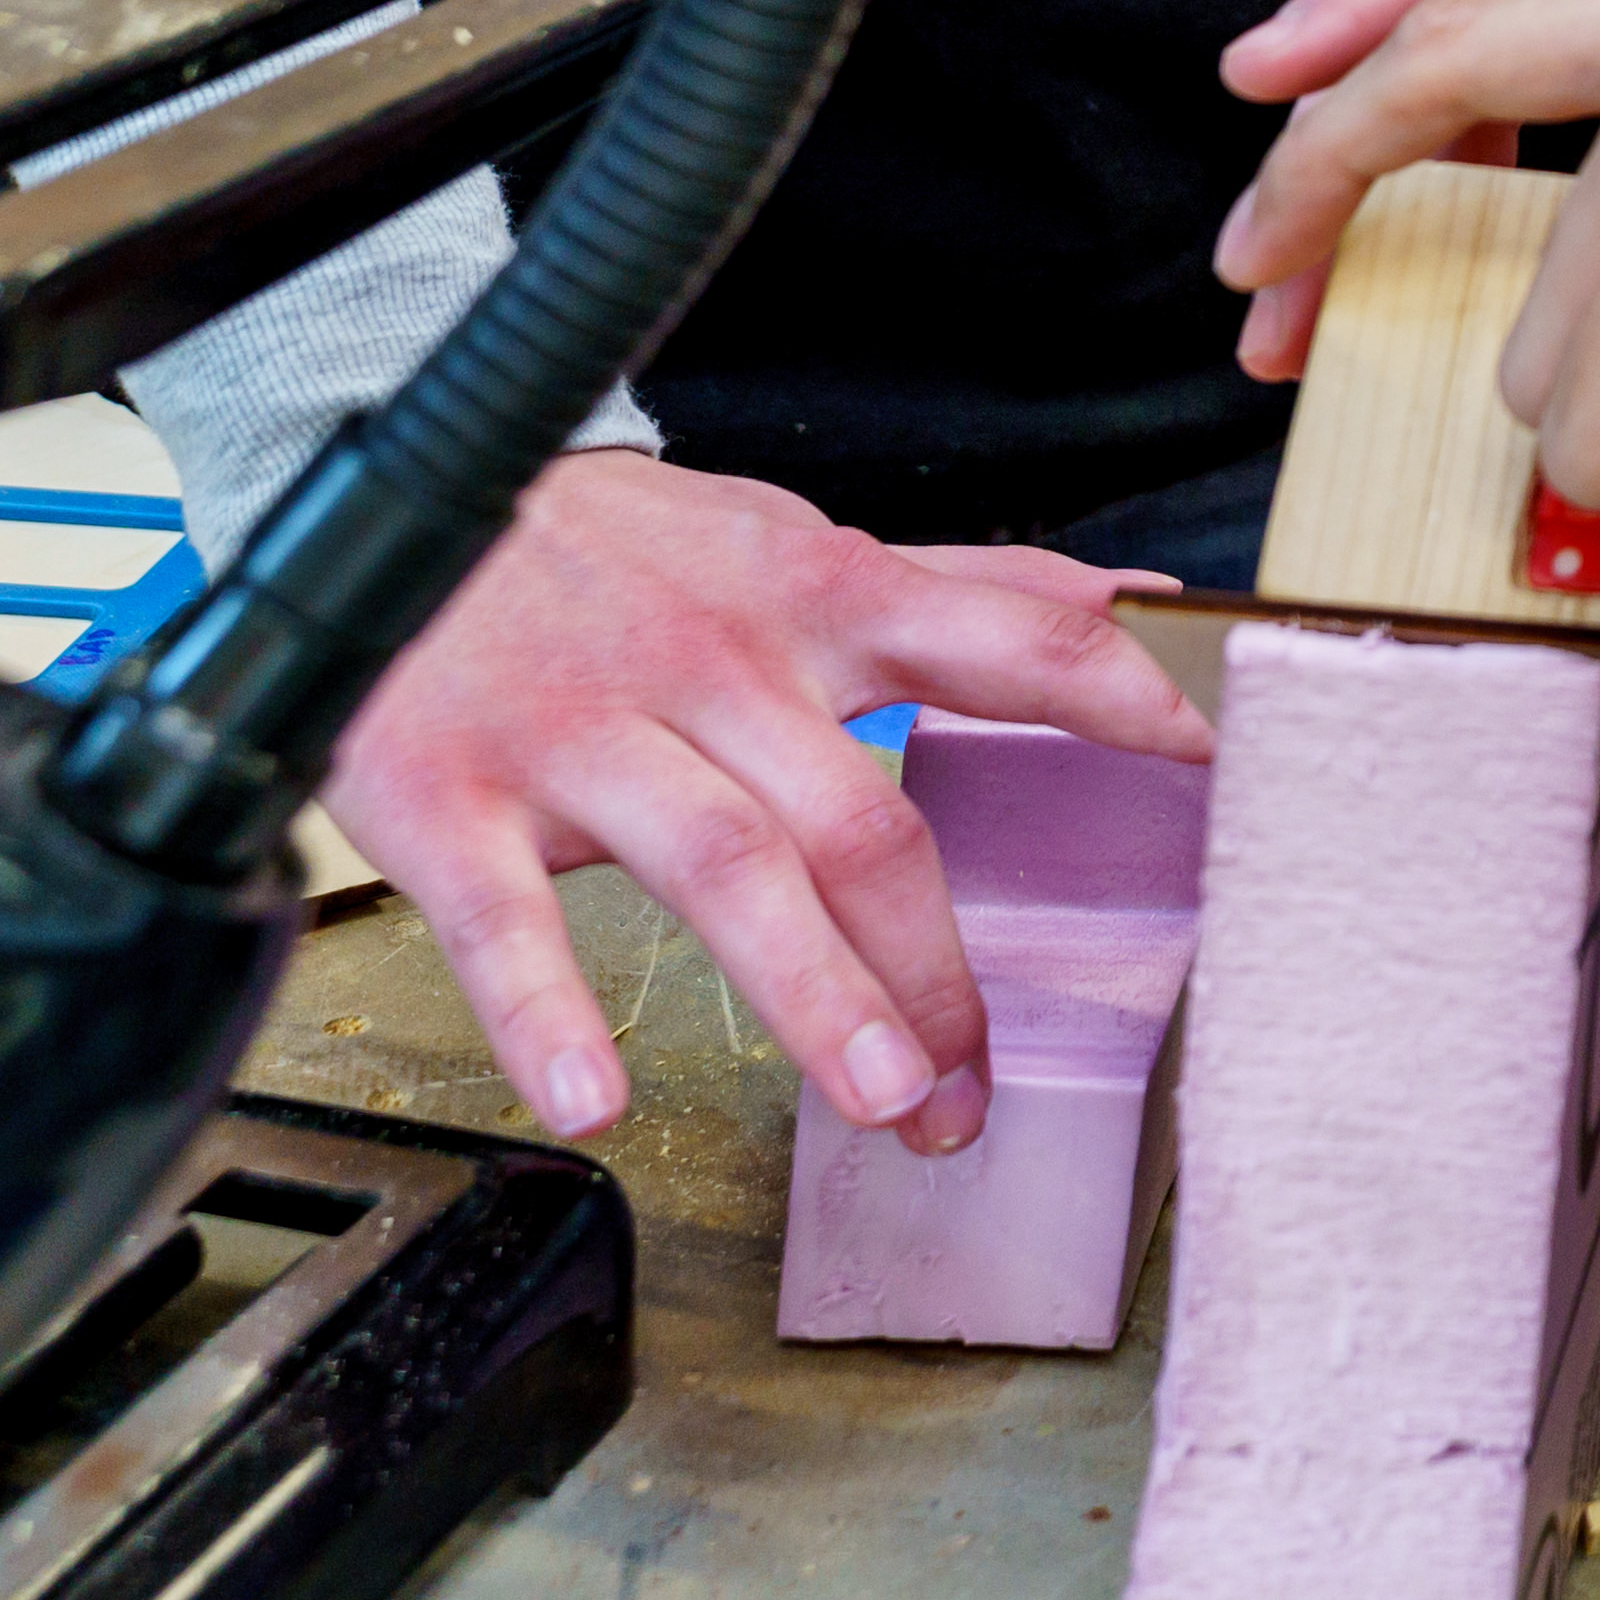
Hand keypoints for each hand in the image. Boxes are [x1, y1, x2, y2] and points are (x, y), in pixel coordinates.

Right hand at [319, 448, 1219, 1149]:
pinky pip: (504, 911)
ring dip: (811, 991)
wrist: (386, 498)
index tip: (1213, 774)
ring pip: (723, 862)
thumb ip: (957, 589)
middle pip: (860, 815)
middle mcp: (717, 662)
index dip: (1118, 702)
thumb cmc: (611, 550)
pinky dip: (548, 1010)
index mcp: (816, 597)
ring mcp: (583, 729)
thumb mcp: (787, 541)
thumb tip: (1122, 606)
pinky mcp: (447, 791)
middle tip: (972, 1090)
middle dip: (933, 965)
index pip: (1005, 643)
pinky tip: (594, 1100)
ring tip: (880, 1101)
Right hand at [1211, 0, 1599, 366]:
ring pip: (1447, 35)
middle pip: (1434, 1)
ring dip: (1363, 166)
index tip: (1270, 81)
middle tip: (1251, 288)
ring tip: (1293, 317)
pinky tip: (1405, 250)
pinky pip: (1493, 36)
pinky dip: (1438, 136)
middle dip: (1329, 150)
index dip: (1382, 0)